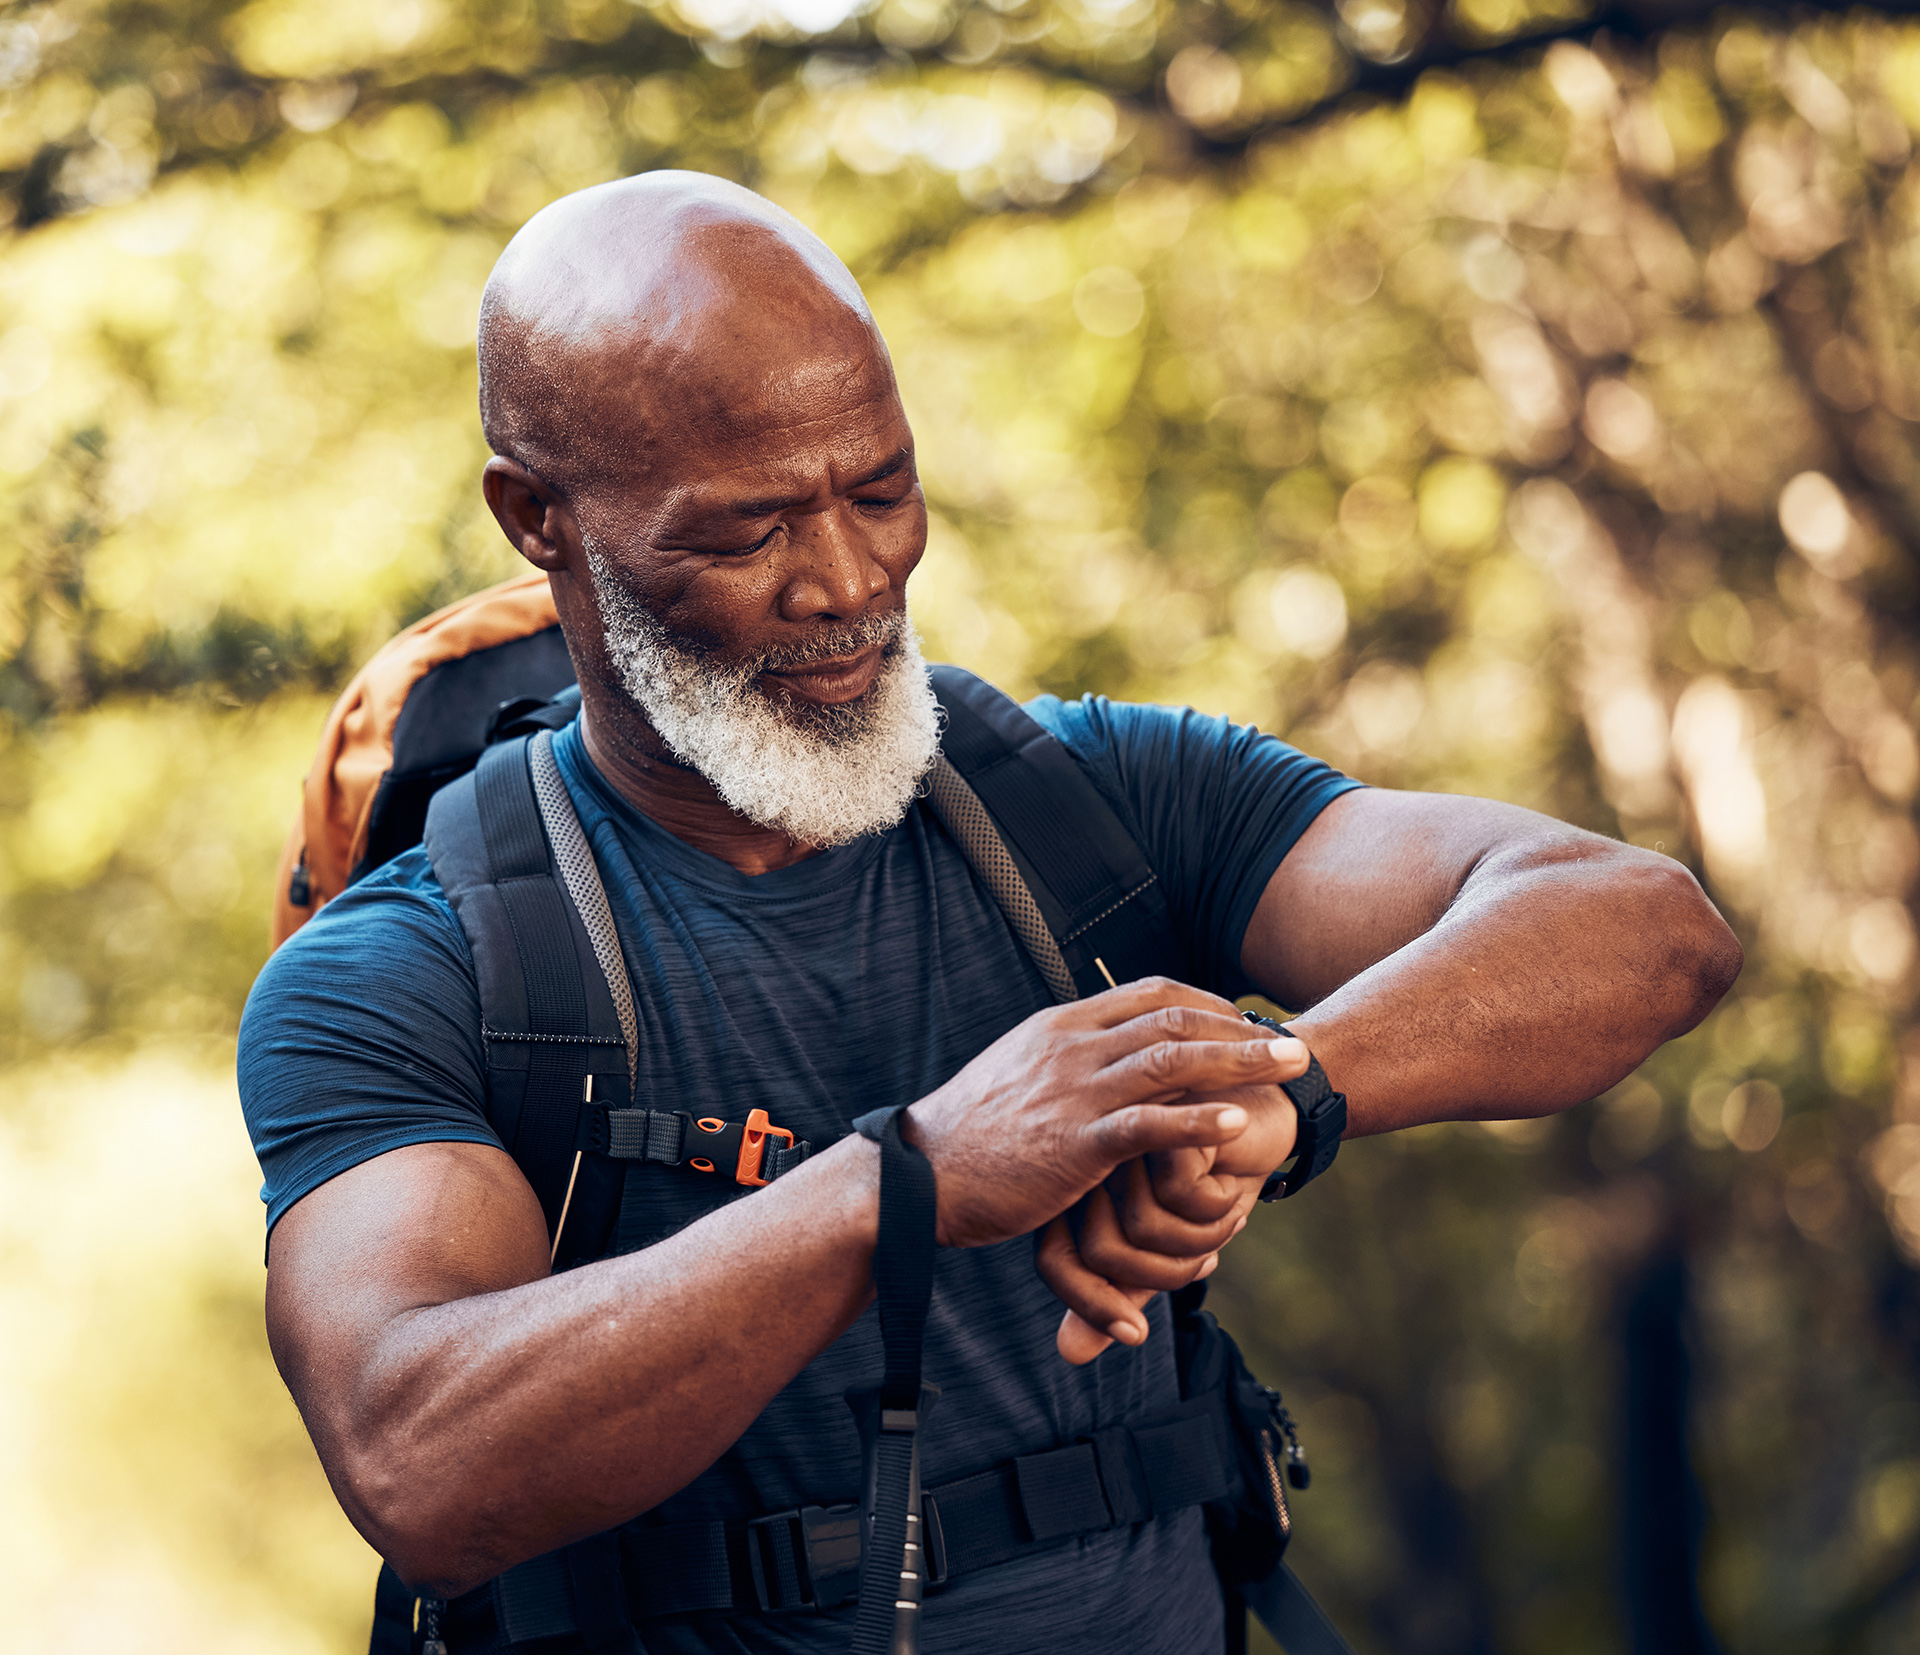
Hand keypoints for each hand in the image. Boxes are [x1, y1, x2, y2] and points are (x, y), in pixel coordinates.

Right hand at [903, 979, 1301, 1248]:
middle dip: (1241, 1029)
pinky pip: (1148, 1125)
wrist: (916, 1177)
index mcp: (1060, 1028)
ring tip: (1291, 1070)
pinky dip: (1198, 1121)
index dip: (1207, 1003)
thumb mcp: (1016, 1075)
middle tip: (1293, 1043)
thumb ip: (1062, 1060)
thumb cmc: (968, 1138)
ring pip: (1172, 1061)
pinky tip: (1238, 1126)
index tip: (1245, 1020)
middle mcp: (1072, 1048)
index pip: (1149, 993)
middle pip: (1174, 1019)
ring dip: (1241, 1063)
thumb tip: (1100, 1054)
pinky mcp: (1073, 1145)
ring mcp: (1073, 1093)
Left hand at [1036, 1044, 1307, 1362]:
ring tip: (1228, 1217)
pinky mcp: (1162, 1113)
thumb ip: (1116, 1289)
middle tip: (1210, 1256)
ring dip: (1201, 1242)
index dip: (1092, 1304)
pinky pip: (1183, 1201)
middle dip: (1167, 1276)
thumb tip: (1070, 1354)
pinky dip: (1219, 1209)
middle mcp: (1087, 1152)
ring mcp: (1120, 1126)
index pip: (1054, 1260)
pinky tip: (1234, 1182)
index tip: (1134, 1331)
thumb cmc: (1211, 1172)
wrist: (1268, 1106)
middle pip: (1101, 1254)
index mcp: (1075, 1177)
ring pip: (1143, 1232)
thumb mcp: (1164, 1239)